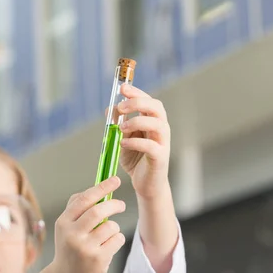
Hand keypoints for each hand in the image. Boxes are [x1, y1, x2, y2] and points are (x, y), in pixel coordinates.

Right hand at [51, 176, 126, 272]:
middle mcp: (72, 234)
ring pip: (111, 226)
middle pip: (99, 210)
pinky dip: (117, 239)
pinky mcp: (97, 259)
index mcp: (64, 222)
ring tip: (108, 235)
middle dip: (114, 204)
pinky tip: (108, 247)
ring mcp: (85, 248)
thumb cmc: (70, 248)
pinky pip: (117, 239)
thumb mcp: (66, 227)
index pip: (84, 199)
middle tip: (121, 205)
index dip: (102, 187)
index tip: (115, 180)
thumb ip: (77, 207)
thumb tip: (97, 188)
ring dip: (114, 227)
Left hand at [116, 84, 170, 199]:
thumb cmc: (135, 159)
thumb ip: (118, 124)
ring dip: (137, 122)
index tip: (122, 88)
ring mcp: (163, 143)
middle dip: (138, 103)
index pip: (148, 100)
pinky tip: (123, 143)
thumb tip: (109, 109)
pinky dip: (136, 142)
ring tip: (121, 128)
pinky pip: (151, 146)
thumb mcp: (123, 138)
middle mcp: (161, 129)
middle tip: (121, 108)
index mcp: (152, 121)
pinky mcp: (160, 158)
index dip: (136, 92)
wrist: (145, 184)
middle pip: (156, 107)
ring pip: (158, 124)